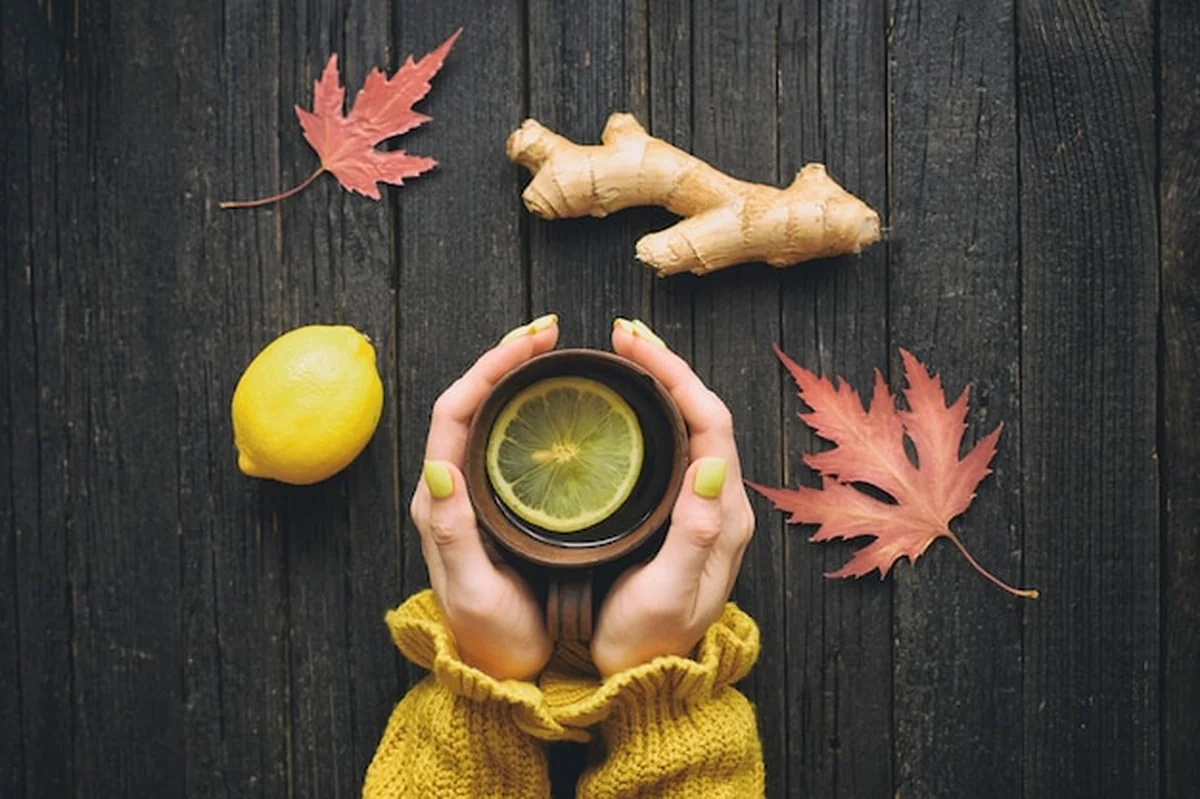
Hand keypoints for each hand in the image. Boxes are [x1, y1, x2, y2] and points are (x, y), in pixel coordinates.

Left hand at [409, 314, 558, 679]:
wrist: (498, 677)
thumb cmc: (489, 640)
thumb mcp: (471, 592)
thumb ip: (452, 533)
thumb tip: (438, 467)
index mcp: (440, 501)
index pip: (456, 411)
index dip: (490, 368)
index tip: (532, 342)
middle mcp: (452, 490)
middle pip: (471, 402)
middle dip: (506, 358)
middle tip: (548, 333)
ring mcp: (474, 496)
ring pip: (489, 418)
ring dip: (516, 378)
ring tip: (552, 354)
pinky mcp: (497, 507)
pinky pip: (508, 443)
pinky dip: (530, 411)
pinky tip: (559, 406)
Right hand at [590, 319, 755, 676]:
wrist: (645, 683)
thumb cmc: (647, 644)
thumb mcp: (668, 594)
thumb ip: (694, 532)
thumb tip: (715, 463)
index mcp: (723, 515)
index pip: (709, 423)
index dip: (674, 374)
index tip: (633, 344)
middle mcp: (722, 504)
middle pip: (703, 413)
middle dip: (666, 365)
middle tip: (623, 334)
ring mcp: (705, 508)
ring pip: (690, 426)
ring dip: (661, 383)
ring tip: (625, 354)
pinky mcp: (683, 516)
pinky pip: (675, 446)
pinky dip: (652, 412)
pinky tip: (627, 403)